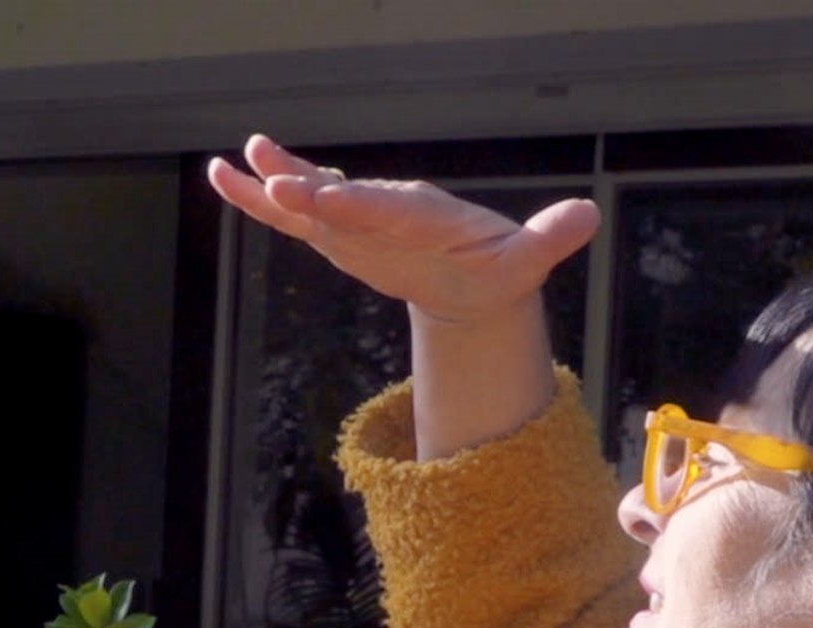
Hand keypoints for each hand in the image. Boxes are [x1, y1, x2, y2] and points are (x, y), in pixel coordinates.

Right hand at [205, 134, 598, 327]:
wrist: (473, 276)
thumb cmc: (498, 269)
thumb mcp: (527, 261)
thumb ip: (549, 238)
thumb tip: (589, 215)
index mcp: (426, 213)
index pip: (388, 207)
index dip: (358, 203)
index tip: (327, 199)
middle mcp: (385, 206)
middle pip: (342, 197)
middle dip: (307, 191)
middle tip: (271, 179)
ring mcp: (357, 218)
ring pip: (309, 199)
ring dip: (270, 184)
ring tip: (228, 166)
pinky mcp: (337, 231)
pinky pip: (293, 217)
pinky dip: (259, 202)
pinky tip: (224, 180)